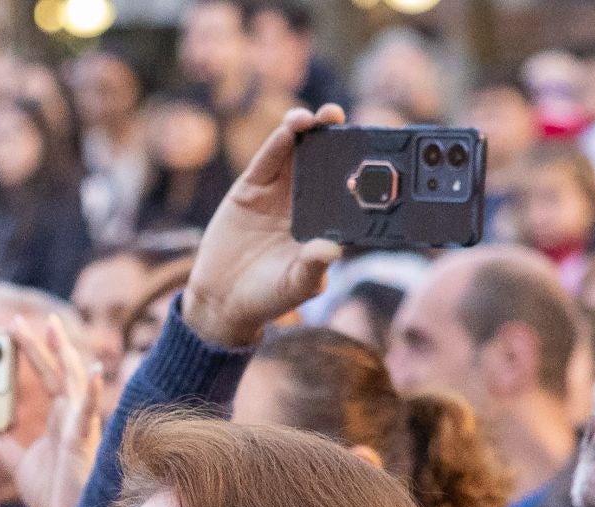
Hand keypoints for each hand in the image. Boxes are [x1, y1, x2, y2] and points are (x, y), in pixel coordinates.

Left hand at [13, 313, 105, 506]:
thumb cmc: (55, 498)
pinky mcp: (84, 444)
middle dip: (46, 343)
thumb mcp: (17, 467)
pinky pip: (87, 415)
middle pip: (59, 371)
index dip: (33, 350)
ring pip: (74, 382)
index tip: (16, 325)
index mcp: (59, 420)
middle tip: (26, 316)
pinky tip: (93, 372)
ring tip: (52, 327)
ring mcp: (80, 429)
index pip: (46, 376)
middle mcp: (72, 418)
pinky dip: (91, 393)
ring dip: (64, 355)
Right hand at [183, 104, 345, 348]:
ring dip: (308, 131)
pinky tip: (290, 129)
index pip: (346, 188)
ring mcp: (278, 193)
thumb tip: (332, 249)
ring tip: (318, 117)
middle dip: (335, 138)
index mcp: (324, 222)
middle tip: (343, 119)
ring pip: (296, 153)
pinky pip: (267, 161)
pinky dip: (278, 143)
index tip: (373, 151)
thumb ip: (314, 267)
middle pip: (324, 161)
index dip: (358, 168)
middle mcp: (304, 202)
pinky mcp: (251, 189)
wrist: (222, 300)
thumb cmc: (268, 297)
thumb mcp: (296, 286)